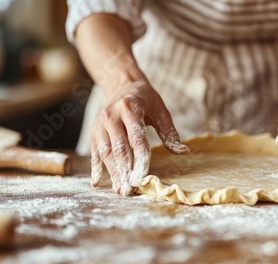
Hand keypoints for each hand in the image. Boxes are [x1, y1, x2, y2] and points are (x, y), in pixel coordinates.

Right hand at [90, 80, 188, 195]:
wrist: (124, 86)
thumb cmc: (147, 101)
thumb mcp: (161, 111)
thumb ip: (170, 133)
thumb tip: (184, 152)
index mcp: (130, 108)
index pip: (136, 137)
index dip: (140, 158)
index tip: (143, 177)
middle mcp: (111, 116)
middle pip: (119, 148)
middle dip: (125, 171)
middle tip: (130, 189)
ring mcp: (100, 124)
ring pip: (106, 153)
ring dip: (113, 173)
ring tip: (121, 190)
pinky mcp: (94, 132)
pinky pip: (95, 152)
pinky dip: (96, 168)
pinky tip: (98, 182)